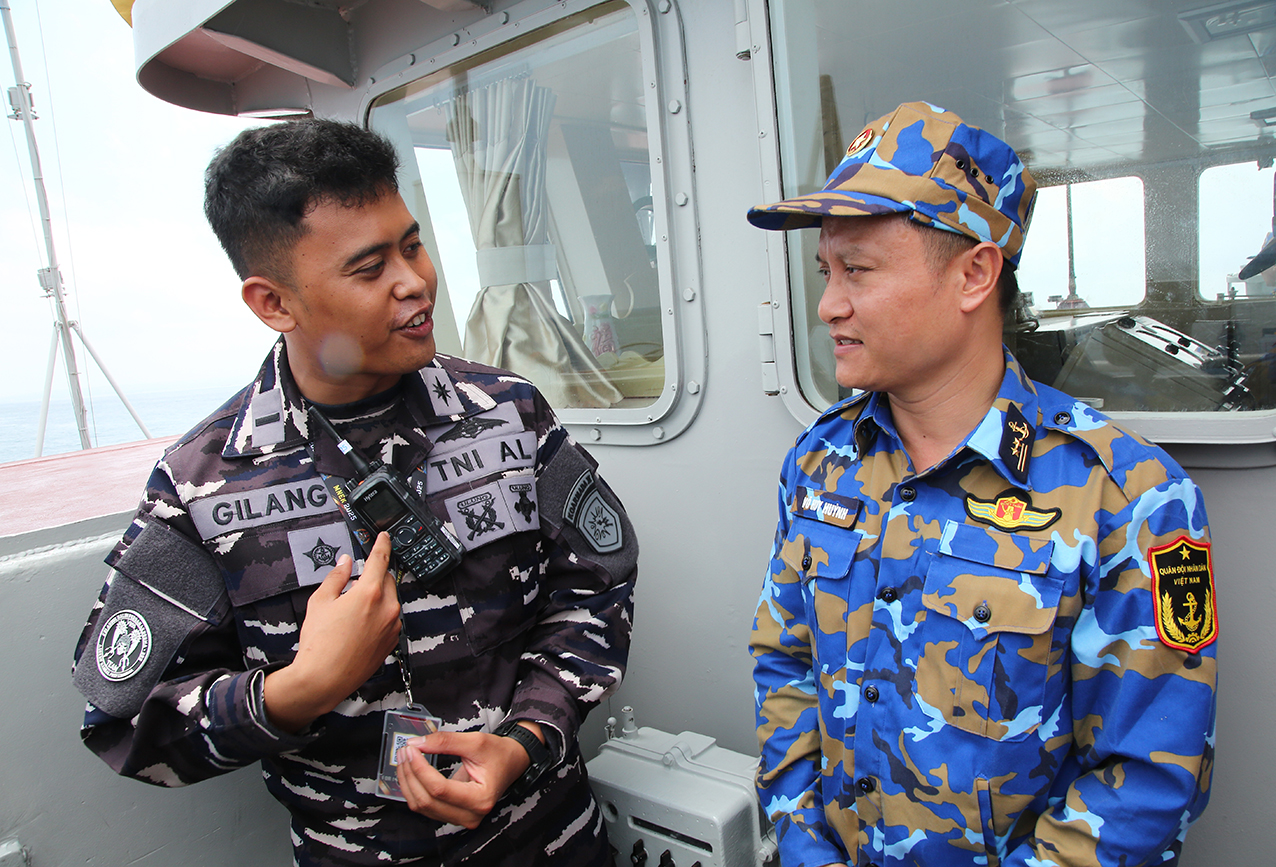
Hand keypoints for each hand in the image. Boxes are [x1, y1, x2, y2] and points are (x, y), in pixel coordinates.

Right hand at [263, 532, 400, 732]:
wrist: (324, 678)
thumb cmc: (319, 643)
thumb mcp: (320, 602)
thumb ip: (336, 577)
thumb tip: (345, 563)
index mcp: (370, 593)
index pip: (381, 559)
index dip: (382, 544)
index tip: (384, 537)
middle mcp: (387, 608)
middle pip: (387, 580)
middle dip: (375, 576)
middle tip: (354, 585)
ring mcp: (392, 626)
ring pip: (390, 600)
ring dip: (377, 598)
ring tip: (352, 612)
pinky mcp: (392, 641)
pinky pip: (390, 619)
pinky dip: (379, 615)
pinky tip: (359, 626)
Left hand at [395, 723, 543, 827]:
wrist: (511, 762)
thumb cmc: (498, 754)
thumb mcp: (475, 742)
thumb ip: (445, 742)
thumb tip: (417, 744)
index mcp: (480, 799)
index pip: (439, 789)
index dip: (420, 769)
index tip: (411, 749)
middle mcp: (471, 815)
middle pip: (427, 801)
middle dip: (410, 775)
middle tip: (404, 752)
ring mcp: (461, 818)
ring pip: (422, 806)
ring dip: (408, 783)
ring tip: (405, 760)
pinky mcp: (453, 815)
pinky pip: (425, 807)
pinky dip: (414, 789)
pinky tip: (411, 772)